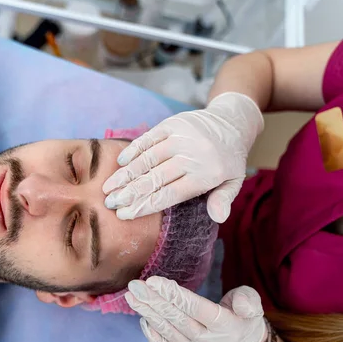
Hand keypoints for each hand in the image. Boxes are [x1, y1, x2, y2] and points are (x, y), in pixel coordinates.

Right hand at [102, 92, 263, 221]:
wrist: (232, 122)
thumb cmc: (228, 160)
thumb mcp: (234, 182)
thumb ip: (223, 199)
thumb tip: (218, 218)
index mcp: (205, 175)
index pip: (167, 195)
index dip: (143, 206)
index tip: (124, 214)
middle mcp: (191, 156)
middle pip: (153, 179)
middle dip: (128, 193)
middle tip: (109, 203)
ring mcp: (181, 138)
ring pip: (147, 159)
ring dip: (125, 174)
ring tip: (108, 187)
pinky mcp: (173, 123)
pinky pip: (149, 138)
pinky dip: (133, 150)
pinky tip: (120, 163)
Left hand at [125, 276, 266, 341]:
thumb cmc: (244, 316)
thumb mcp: (252, 303)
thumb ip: (248, 301)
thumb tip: (239, 304)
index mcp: (225, 324)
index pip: (196, 308)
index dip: (174, 294)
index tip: (153, 281)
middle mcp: (209, 340)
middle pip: (178, 319)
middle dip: (154, 301)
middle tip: (135, 286)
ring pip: (169, 332)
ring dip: (148, 314)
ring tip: (132, 298)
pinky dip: (153, 334)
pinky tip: (142, 318)